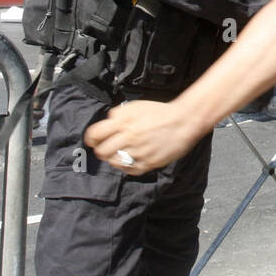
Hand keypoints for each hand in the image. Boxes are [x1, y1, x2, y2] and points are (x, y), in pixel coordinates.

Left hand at [83, 100, 206, 173]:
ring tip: (120, 154)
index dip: (91, 139)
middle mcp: (129, 138)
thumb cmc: (161, 112)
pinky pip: (129, 170)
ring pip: (114, 162)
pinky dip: (126, 166)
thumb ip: (119, 113)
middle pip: (102, 151)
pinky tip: (130, 159)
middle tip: (105, 149)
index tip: (93, 141)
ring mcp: (139, 152)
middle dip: (101, 150)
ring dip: (114, 158)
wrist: (184, 121)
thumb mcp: (137, 105)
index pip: (95, 135)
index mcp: (124, 122)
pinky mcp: (149, 162)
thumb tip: (107, 121)